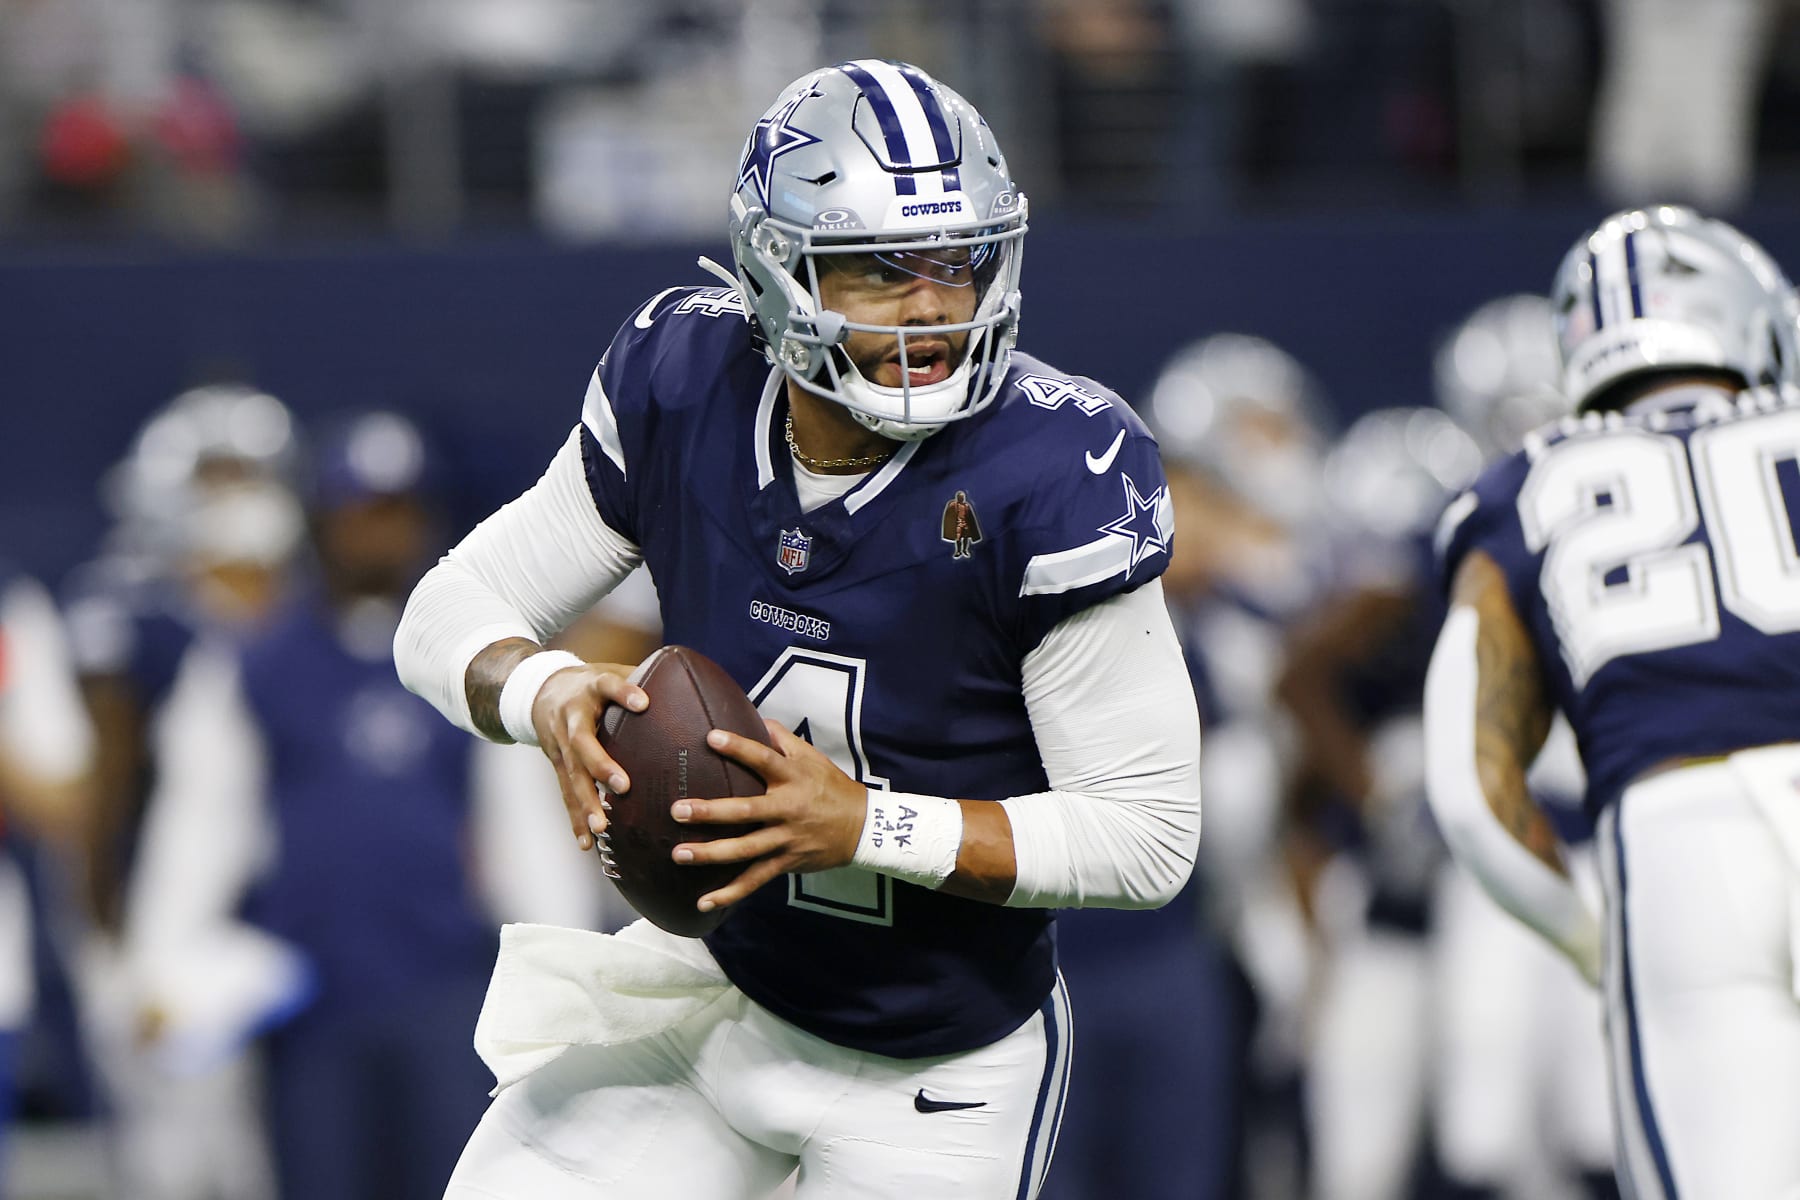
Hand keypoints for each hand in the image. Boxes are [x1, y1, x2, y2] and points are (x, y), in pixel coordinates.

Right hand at [530, 662, 648, 850]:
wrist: (539, 690)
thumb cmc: (590, 684)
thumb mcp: (611, 671)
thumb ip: (642, 680)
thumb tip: (691, 687)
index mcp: (591, 688)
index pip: (607, 686)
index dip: (623, 693)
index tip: (643, 702)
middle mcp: (572, 717)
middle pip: (582, 741)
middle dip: (602, 764)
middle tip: (623, 785)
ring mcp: (560, 743)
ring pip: (571, 774)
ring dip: (586, 803)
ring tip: (602, 827)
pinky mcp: (556, 764)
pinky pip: (565, 793)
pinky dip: (576, 820)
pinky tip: (588, 843)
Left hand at [670, 720, 867, 912]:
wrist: (864, 827)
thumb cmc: (832, 787)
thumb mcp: (813, 758)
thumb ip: (783, 740)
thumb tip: (757, 718)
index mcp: (792, 778)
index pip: (763, 759)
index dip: (739, 748)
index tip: (711, 738)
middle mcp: (787, 809)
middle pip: (746, 811)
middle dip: (711, 812)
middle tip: (678, 810)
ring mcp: (785, 839)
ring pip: (745, 849)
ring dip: (710, 853)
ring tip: (678, 854)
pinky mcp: (786, 862)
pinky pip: (755, 880)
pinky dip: (730, 893)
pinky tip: (704, 902)